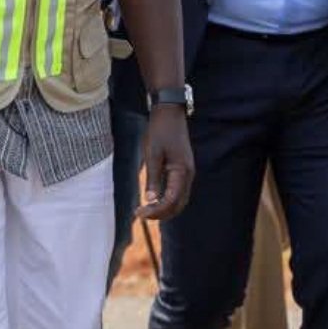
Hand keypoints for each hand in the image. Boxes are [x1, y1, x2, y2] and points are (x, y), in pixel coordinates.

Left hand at [137, 100, 195, 220]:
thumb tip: (150, 200)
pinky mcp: (184, 170)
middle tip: (140, 214)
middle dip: (161, 214)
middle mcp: (188, 175)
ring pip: (180, 200)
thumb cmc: (159, 131)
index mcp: (181, 171)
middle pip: (178, 204)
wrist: (170, 113)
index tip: (138, 213)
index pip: (171, 201)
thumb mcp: (152, 155)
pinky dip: (168, 200)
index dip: (156, 211)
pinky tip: (155, 200)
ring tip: (146, 211)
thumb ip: (152, 178)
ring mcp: (188, 172)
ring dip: (165, 209)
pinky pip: (179, 192)